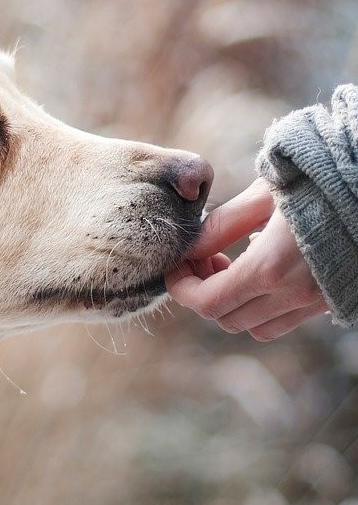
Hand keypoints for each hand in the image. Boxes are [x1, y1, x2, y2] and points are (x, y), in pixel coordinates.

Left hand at [166, 178, 327, 340]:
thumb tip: (191, 248)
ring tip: (229, 262)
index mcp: (271, 268)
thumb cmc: (318, 179)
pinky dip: (260, 304)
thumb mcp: (264, 194)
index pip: (208, 303)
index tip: (175, 265)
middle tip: (202, 258)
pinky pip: (284, 320)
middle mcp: (294, 295)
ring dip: (231, 302)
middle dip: (202, 292)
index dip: (181, 288)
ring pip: (255, 326)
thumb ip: (223, 225)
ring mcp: (316, 302)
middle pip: (226, 318)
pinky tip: (261, 266)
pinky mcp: (331, 300)